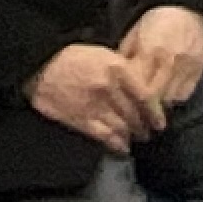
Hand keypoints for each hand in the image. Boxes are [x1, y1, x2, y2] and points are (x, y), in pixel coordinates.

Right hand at [27, 41, 157, 151]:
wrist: (42, 66)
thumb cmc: (74, 57)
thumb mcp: (106, 54)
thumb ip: (125, 70)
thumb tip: (142, 86)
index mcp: (118, 69)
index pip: (145, 96)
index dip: (155, 112)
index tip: (160, 122)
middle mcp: (109, 89)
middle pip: (134, 114)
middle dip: (144, 126)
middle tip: (149, 132)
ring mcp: (94, 106)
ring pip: (121, 127)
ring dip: (132, 135)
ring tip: (137, 139)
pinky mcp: (80, 120)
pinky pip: (103, 136)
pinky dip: (115, 144)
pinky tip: (122, 147)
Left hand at [117, 4, 202, 112]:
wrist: (190, 6)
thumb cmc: (158, 20)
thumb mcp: (134, 34)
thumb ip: (126, 58)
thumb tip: (115, 81)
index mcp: (149, 52)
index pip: (137, 87)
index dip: (130, 104)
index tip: (124, 114)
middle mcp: (169, 61)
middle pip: (155, 98)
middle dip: (145, 112)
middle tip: (137, 121)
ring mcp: (186, 66)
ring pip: (171, 99)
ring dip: (160, 107)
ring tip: (151, 112)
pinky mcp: (199, 68)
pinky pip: (186, 93)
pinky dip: (175, 100)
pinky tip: (168, 99)